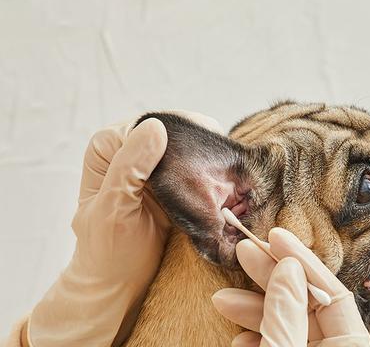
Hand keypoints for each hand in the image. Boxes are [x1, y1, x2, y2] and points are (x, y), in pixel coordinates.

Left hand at [27, 111, 221, 346]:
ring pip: (185, 146)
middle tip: (220, 165)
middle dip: (197, 145)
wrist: (120, 282)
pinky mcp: (168, 179)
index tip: (204, 154)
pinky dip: (206, 172)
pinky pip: (191, 166)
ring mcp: (151, 162)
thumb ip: (130, 167)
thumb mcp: (114, 209)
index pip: (149, 124)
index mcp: (107, 147)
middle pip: (172, 130)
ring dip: (205, 158)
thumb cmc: (109, 252)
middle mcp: (128, 148)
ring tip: (223, 174)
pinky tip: (220, 183)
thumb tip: (157, 127)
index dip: (180, 133)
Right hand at [212, 228, 369, 346]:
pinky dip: (255, 336)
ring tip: (224, 299)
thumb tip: (288, 270)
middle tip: (245, 252)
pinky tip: (239, 337)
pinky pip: (277, 342)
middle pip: (305, 302)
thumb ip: (287, 317)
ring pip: (286, 322)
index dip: (302, 261)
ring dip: (252, 308)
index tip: (275, 236)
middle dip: (271, 277)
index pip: (332, 292)